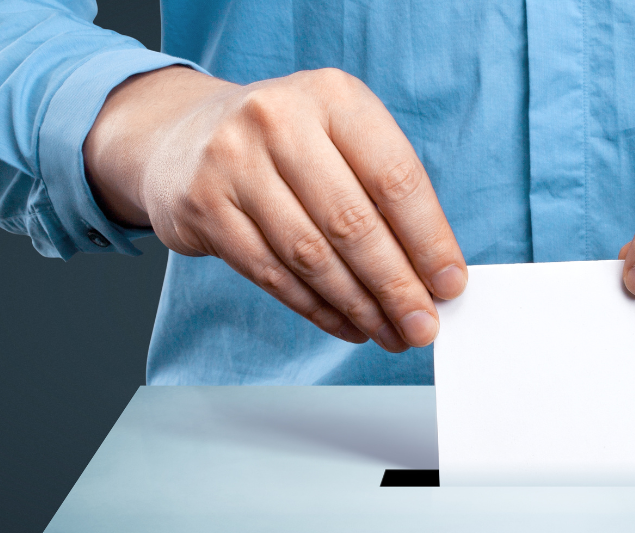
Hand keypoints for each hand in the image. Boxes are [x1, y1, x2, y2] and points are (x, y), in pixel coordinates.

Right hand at [84, 66, 466, 351]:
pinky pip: (271, 273)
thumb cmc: (287, 144)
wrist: (183, 134)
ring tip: (389, 333)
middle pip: (353, 223)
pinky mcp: (203, 205)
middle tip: (422, 325)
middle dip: (396, 286)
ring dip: (359, 306)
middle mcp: (280, 120)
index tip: (450, 285)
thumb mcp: (340, 138)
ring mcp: (233, 162)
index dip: (429, 241)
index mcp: (334, 96)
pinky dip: (316, 308)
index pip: (396, 179)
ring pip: (311, 255)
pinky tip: (346, 324)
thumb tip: (433, 273)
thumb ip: (385, 194)